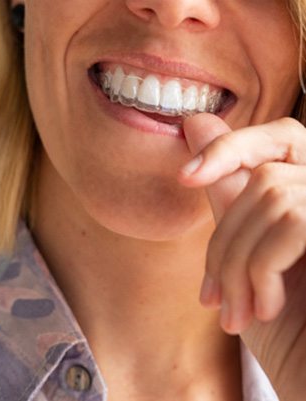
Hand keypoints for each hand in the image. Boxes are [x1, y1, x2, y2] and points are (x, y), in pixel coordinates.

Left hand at [177, 113, 305, 398]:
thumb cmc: (289, 328)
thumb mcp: (247, 256)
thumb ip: (228, 191)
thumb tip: (196, 124)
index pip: (280, 138)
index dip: (231, 147)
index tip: (186, 176)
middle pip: (262, 178)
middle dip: (224, 240)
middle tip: (211, 295)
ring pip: (269, 197)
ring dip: (238, 264)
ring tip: (234, 312)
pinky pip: (290, 220)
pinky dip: (261, 270)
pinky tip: (263, 309)